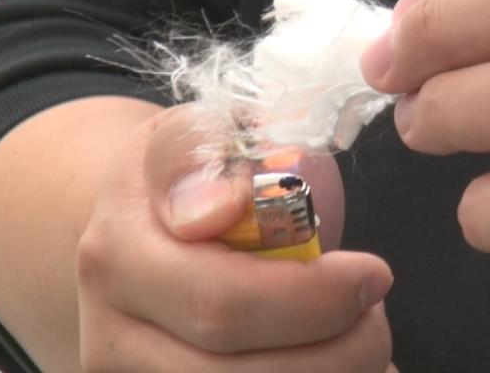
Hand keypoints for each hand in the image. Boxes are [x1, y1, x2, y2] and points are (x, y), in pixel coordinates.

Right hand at [76, 105, 393, 371]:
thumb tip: (218, 208)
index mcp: (119, 256)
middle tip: (377, 315)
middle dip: (341, 353)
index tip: (372, 275)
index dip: (313, 300)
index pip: (223, 301)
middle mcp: (113, 338)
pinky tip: (342, 366)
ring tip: (362, 340)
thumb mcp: (189, 139)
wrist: (131, 237)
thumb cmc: (182, 183)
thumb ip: (200, 155)